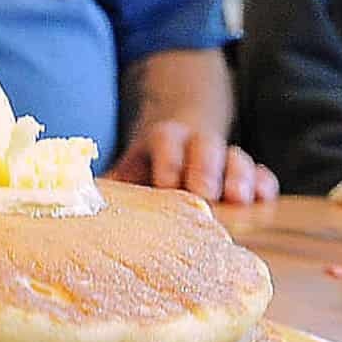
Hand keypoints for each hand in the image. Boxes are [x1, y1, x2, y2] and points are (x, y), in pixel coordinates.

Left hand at [106, 120, 277, 203]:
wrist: (177, 151)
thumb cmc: (145, 172)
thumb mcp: (125, 172)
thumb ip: (109, 186)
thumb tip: (77, 203)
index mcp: (163, 138)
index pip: (166, 141)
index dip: (168, 160)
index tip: (167, 184)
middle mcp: (197, 142)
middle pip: (207, 146)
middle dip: (207, 169)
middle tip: (206, 193)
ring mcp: (227, 156)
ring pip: (238, 158)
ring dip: (240, 177)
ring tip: (239, 199)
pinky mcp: (249, 173)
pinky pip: (263, 174)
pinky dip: (265, 186)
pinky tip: (263, 201)